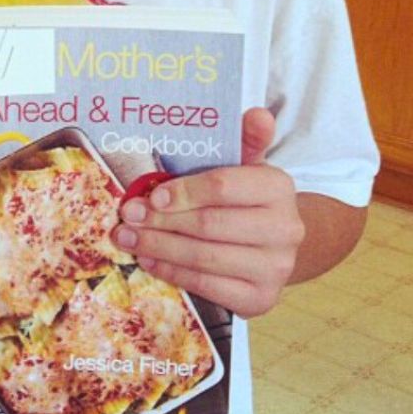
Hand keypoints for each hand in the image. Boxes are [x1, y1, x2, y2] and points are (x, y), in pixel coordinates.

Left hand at [112, 107, 303, 317]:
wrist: (270, 243)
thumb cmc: (244, 196)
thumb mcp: (244, 163)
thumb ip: (244, 139)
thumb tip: (256, 114)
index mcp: (278, 187)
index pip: (223, 187)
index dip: (184, 191)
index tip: (153, 194)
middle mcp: (285, 229)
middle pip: (209, 225)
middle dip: (161, 221)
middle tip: (128, 216)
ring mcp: (276, 268)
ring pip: (205, 258)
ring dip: (159, 248)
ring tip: (128, 239)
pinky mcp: (261, 299)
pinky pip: (208, 287)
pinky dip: (173, 273)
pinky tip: (151, 260)